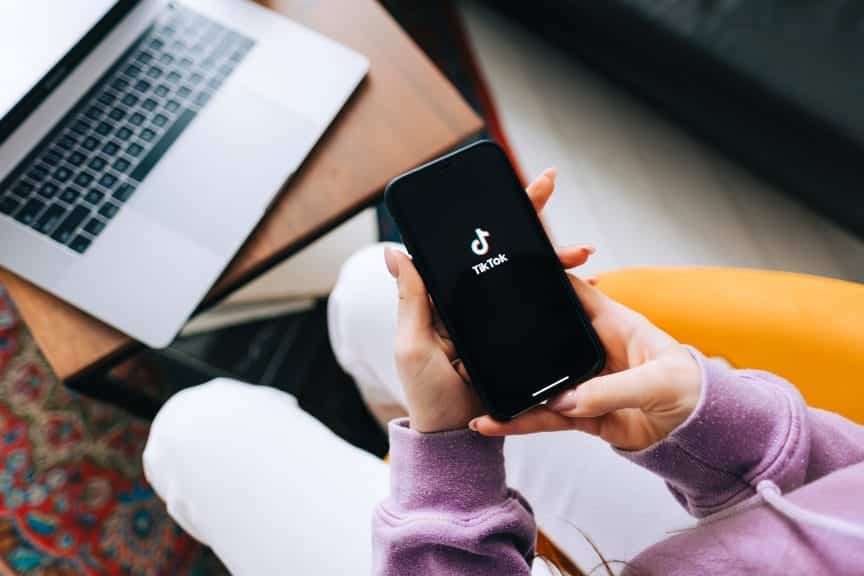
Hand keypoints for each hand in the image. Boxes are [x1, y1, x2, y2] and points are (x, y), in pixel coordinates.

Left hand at [386, 169, 595, 432]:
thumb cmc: (427, 393)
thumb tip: (395, 253)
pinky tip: (583, 281)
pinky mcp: (517, 339)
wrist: (458, 436)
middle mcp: (472, 304)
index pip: (469, 249)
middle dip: (530, 221)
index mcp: (445, 299)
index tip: (512, 188)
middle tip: (548, 187)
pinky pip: (540, 310)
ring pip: (528, 278)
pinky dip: (562, 294)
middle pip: (503, 253)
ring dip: (554, 259)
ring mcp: (496, 320)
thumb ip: (412, 300)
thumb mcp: (414, 344)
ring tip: (581, 250)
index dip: (491, 217)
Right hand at [470, 275, 701, 449]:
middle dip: (511, 335)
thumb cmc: (690, 390)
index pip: (572, 292)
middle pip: (544, 335)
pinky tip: (496, 423)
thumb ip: (612, 390)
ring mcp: (583, 381)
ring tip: (479, 391)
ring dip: (510, 387)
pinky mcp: (581, 412)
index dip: (544, 278)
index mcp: (612, 323)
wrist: (700, 432)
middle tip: (474, 336)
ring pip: (539, 380)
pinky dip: (521, 421)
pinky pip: (545, 416)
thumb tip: (565, 401)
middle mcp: (591, 348)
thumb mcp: (657, 383)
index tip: (508, 270)